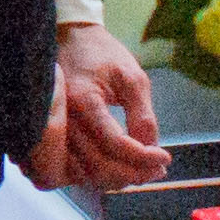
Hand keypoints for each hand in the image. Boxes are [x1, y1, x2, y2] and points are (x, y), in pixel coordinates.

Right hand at [42, 20, 168, 192]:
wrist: (71, 39)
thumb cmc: (102, 54)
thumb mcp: (132, 78)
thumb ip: (143, 116)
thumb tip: (152, 151)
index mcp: (83, 101)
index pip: (115, 144)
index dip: (143, 157)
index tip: (165, 158)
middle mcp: (64, 120)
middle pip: (99, 165)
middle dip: (134, 174)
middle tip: (157, 170)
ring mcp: (56, 131)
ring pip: (85, 174)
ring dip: (117, 180)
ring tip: (142, 172)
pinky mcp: (55, 137)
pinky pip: (74, 169)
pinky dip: (98, 176)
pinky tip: (118, 169)